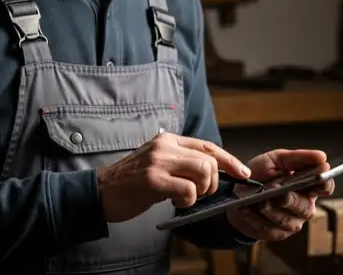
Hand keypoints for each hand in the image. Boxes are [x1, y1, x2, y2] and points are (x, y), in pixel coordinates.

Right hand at [96, 132, 250, 222]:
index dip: (230, 160)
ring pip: (203, 172)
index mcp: (168, 140)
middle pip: (209, 160)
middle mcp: (165, 146)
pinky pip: (187, 190)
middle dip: (212, 182)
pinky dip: (188, 201)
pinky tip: (175, 203)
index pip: (208, 146)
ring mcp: (159, 161)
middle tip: (199, 194)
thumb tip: (214, 171)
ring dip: (201, 190)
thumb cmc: (132, 182)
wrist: (99, 192)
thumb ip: (182, 162)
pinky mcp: (153, 179)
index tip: (243, 172)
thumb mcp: (159, 163)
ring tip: (186, 198)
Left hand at [225, 149, 335, 240]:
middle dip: (291, 199)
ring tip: (259, 201)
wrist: (237, 195)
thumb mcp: (276, 160)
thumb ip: (298, 158)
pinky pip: (271, 229)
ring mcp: (292, 222)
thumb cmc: (260, 176)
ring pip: (288, 221)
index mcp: (308, 186)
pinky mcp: (277, 234)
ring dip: (272, 210)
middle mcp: (305, 206)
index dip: (324, 183)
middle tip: (279, 191)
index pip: (326, 187)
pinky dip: (257, 218)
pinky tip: (248, 209)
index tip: (318, 176)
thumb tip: (322, 157)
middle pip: (306, 207)